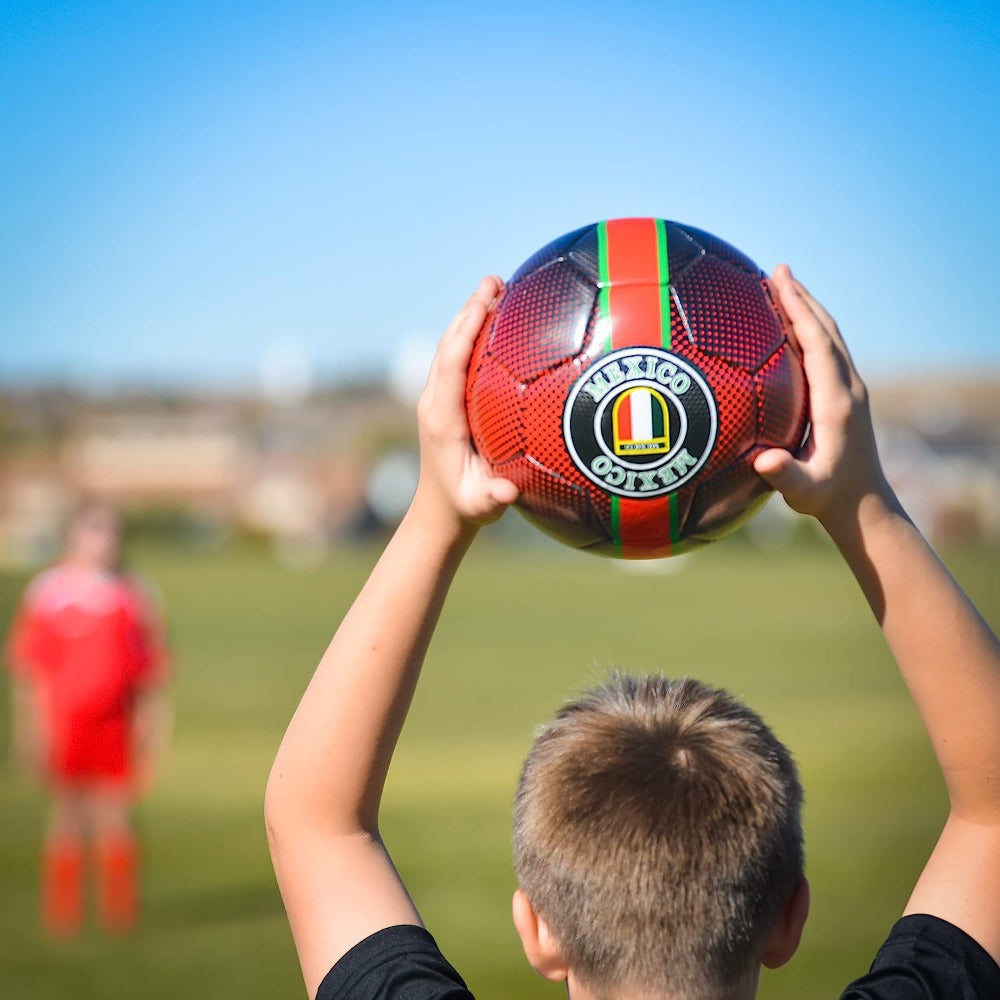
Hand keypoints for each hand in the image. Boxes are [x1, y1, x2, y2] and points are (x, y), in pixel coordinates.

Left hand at [412, 276, 518, 533]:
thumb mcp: (481, 506)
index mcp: (443, 418)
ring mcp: (439, 398)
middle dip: (470, 311)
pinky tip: (500, 320)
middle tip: (495, 280)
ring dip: (471, 316)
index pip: (451, 365)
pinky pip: (459, 359)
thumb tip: (506, 490)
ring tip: (497, 286)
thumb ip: (493, 497)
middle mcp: (435, 402)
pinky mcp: (447, 400)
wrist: (439, 511)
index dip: (466, 332)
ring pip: (452, 347)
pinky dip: (476, 334)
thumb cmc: (465, 507)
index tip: (484, 303)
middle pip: (449, 345)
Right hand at [754, 265, 890, 525]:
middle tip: (777, 269)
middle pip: (826, 330)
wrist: (861, 503)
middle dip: (802, 298)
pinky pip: (827, 351)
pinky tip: (791, 325)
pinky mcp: (845, 396)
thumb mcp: (803, 492)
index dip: (799, 311)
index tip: (780, 283)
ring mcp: (849, 390)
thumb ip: (784, 475)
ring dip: (808, 309)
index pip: (818, 344)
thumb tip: (764, 460)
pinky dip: (810, 329)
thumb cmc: (826, 498)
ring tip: (784, 285)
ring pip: (830, 337)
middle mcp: (847, 388)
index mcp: (836, 402)